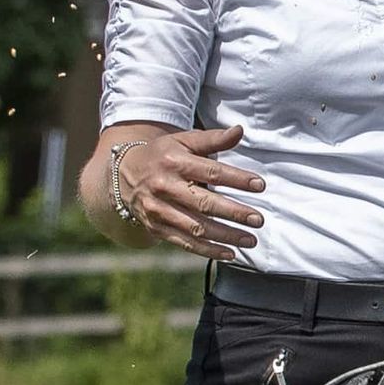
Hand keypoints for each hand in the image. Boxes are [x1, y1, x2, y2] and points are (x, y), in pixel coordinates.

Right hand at [120, 125, 265, 258]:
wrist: (123, 174)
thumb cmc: (163, 155)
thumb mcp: (183, 141)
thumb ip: (212, 139)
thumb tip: (239, 131)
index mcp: (173, 162)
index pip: (211, 172)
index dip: (237, 179)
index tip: (260, 185)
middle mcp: (164, 187)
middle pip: (204, 203)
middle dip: (234, 213)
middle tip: (258, 219)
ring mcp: (158, 210)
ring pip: (196, 227)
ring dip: (226, 236)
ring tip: (251, 240)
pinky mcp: (156, 228)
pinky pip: (185, 243)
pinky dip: (208, 251)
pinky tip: (230, 254)